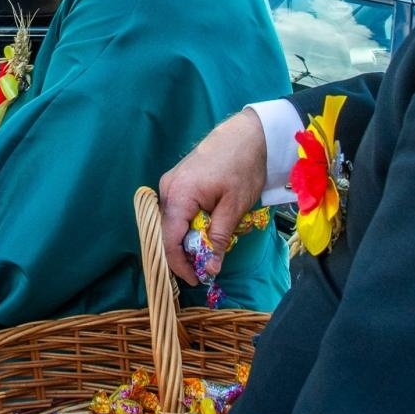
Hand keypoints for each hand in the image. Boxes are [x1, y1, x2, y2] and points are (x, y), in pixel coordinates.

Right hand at [160, 109, 269, 284]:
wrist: (249, 133)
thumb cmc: (243, 166)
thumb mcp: (234, 207)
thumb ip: (218, 239)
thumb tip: (209, 269)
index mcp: (178, 194)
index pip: (168, 239)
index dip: (179, 264)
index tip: (196, 280)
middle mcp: (167, 188)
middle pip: (166, 231)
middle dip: (183, 254)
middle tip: (204, 270)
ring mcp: (170, 182)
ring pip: (170, 221)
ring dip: (185, 239)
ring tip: (206, 253)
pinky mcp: (178, 180)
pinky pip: (176, 210)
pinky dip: (186, 225)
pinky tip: (203, 232)